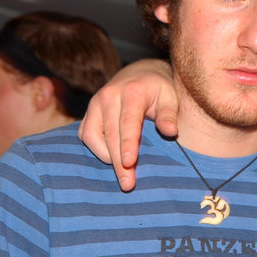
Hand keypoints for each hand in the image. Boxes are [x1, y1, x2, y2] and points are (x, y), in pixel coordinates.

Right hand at [78, 58, 176, 190]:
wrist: (140, 73)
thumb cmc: (159, 88)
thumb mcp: (170, 96)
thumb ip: (169, 114)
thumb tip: (171, 132)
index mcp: (132, 91)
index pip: (128, 121)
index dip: (128, 143)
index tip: (129, 163)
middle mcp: (109, 95)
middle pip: (110, 133)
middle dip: (118, 161)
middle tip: (128, 184)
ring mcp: (95, 103)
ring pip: (92, 135)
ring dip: (105, 156)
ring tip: (122, 173)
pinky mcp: (89, 112)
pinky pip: (85, 134)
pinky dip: (95, 148)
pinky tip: (110, 158)